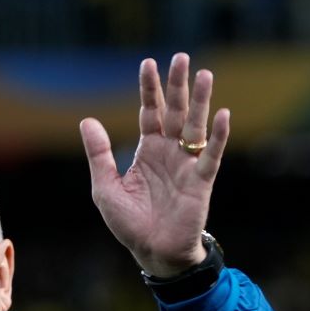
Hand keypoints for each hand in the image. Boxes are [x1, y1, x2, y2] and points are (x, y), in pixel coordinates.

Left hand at [79, 53, 229, 277]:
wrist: (152, 253)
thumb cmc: (130, 223)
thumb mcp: (105, 187)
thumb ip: (99, 154)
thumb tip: (87, 121)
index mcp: (148, 151)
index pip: (150, 112)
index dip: (150, 89)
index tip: (149, 63)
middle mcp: (169, 152)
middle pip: (175, 111)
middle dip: (177, 85)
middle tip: (181, 57)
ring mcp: (187, 164)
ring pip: (195, 126)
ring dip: (200, 101)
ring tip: (204, 74)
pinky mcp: (201, 181)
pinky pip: (211, 155)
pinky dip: (218, 136)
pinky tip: (222, 114)